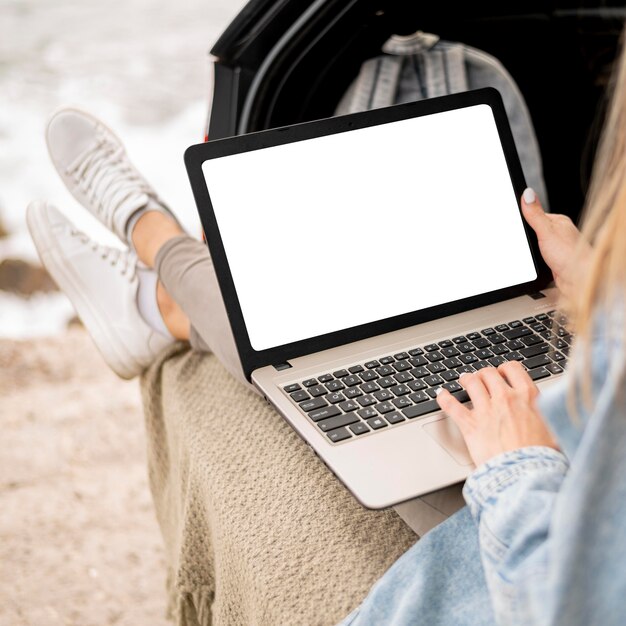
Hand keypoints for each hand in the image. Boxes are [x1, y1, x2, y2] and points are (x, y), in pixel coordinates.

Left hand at [436, 361, 558, 466]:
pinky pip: (451, 405)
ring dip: (465, 380)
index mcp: (528, 397)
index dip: (504, 369)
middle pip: (488, 373)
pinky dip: (444, 398)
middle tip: (481, 379)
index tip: (502, 374)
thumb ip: (552, 416)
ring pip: (470, 382)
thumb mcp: (556, 430)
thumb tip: (558, 412)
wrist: (527, 475)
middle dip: (483, 374)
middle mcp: (505, 398)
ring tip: (463, 381)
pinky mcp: (470, 425)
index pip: (512, 368)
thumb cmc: (543, 458)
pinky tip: (441, 394)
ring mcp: (486, 410)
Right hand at [521, 188, 589, 299]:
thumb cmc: (570, 256)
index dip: (522, 219)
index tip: (513, 223)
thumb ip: (535, 214)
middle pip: (533, 231)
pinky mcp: (554, 261)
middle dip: (526, 237)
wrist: (580, 280)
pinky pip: (539, 257)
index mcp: (558, 221)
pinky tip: (537, 262)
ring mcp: (557, 247)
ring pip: (535, 245)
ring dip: (531, 251)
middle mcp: (559, 233)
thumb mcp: (546, 232)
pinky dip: (535, 260)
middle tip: (525, 243)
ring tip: (533, 254)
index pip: (534, 214)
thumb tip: (527, 194)